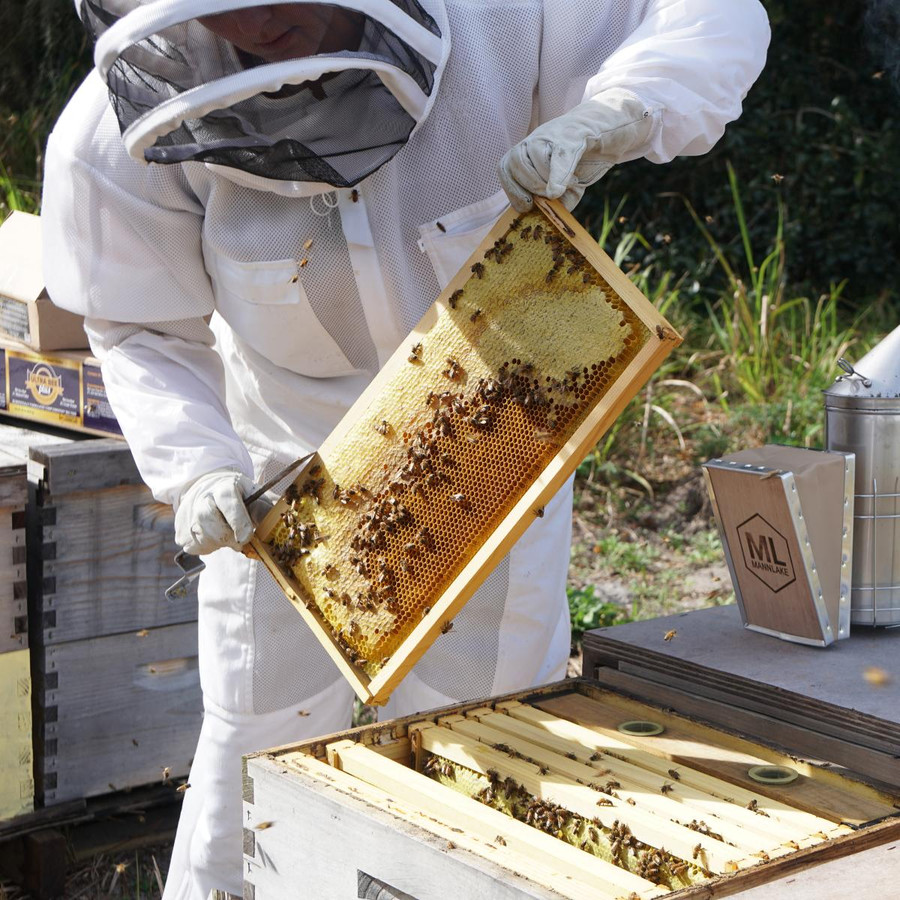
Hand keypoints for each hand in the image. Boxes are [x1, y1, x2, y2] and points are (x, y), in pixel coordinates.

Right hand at [174, 469, 262, 554]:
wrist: (208, 489)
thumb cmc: (237, 495)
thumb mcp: (254, 495)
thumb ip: (265, 509)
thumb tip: (282, 521)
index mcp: (224, 487)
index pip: (229, 504)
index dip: (238, 523)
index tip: (246, 537)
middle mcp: (202, 498)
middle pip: (214, 527)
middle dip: (230, 538)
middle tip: (240, 538)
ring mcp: (188, 514)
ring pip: (205, 540)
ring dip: (221, 543)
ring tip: (225, 532)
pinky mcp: (180, 531)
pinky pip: (196, 548)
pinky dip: (209, 546)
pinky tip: (213, 535)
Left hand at [499, 88, 653, 211]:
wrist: (611, 130)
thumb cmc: (583, 162)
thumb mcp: (566, 187)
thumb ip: (556, 203)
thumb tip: (549, 218)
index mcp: (528, 152)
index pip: (506, 168)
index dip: (512, 190)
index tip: (526, 206)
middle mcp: (536, 139)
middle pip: (517, 162)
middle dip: (530, 186)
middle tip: (549, 196)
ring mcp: (554, 134)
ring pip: (538, 159)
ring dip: (548, 180)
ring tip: (569, 183)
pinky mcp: (575, 133)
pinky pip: (561, 155)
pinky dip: (558, 175)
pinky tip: (558, 190)